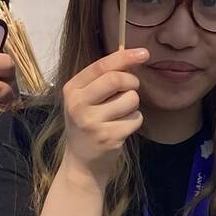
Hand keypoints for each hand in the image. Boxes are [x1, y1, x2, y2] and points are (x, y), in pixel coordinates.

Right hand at [60, 48, 147, 185]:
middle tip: (131, 89)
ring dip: (133, 105)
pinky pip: (136, 118)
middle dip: (132, 82)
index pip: (100, 66)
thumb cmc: (88, 124)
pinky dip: (134, 121)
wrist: (82, 163)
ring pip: (131, 99)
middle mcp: (77, 105)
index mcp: (71, 90)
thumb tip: (133, 56)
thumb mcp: (87, 99)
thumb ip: (104, 78)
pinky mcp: (108, 137)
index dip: (125, 57)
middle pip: (116, 79)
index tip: (144, 53)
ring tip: (120, 114)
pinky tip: (121, 128)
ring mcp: (92, 122)